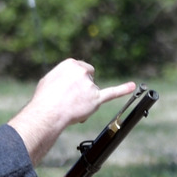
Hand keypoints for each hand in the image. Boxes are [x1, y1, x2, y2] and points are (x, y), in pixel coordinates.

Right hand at [8, 59, 137, 163]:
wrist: (47, 113)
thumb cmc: (44, 98)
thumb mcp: (50, 79)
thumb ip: (64, 76)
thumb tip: (69, 81)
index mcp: (71, 64)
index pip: (81, 69)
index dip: (77, 80)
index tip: (71, 87)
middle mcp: (82, 71)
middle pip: (89, 79)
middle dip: (83, 88)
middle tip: (70, 98)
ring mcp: (90, 85)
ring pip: (93, 92)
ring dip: (85, 100)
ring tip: (71, 106)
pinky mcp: (96, 98)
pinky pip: (111, 93)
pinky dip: (122, 89)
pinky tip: (132, 86)